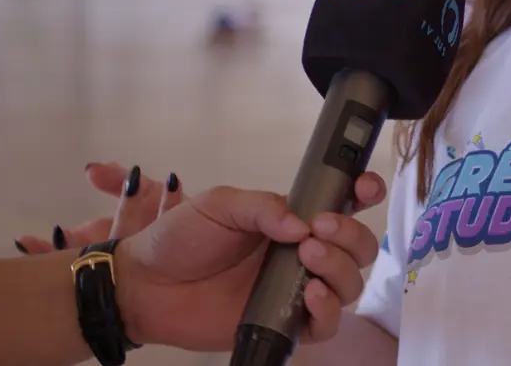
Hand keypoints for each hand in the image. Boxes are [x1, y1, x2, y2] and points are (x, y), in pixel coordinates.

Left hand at [17, 163, 386, 350]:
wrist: (146, 286)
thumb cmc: (179, 239)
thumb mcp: (219, 205)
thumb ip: (263, 207)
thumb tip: (303, 222)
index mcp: (292, 218)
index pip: (342, 204)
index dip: (363, 193)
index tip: (364, 187)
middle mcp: (302, 252)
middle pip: (358, 247)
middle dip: (351, 235)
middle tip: (319, 229)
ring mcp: (295, 290)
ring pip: (350, 284)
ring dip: (339, 267)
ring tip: (307, 258)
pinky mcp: (284, 324)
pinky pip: (325, 325)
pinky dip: (328, 309)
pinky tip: (310, 295)